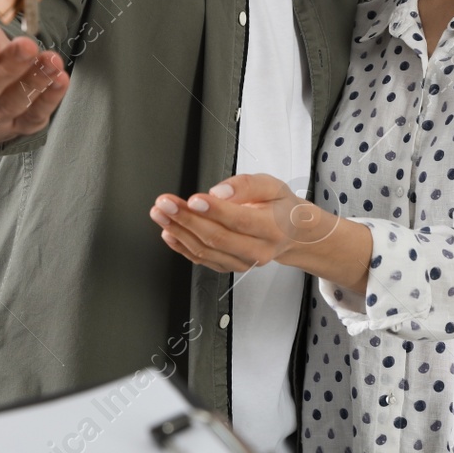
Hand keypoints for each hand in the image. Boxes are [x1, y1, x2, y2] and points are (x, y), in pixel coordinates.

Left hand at [150, 174, 372, 289]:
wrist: (293, 234)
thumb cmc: (280, 206)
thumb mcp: (271, 185)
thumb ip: (246, 185)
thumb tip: (220, 193)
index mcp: (272, 227)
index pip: (239, 220)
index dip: (214, 211)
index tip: (192, 199)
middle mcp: (259, 249)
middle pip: (217, 238)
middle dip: (186, 219)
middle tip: (165, 203)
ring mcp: (243, 262)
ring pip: (206, 251)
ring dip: (178, 231)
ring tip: (160, 213)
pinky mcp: (231, 267)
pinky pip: (203, 260)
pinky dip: (182, 247)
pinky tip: (168, 233)